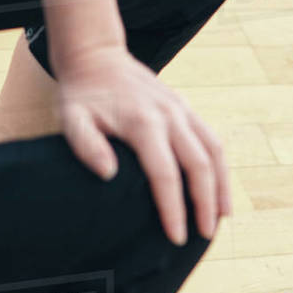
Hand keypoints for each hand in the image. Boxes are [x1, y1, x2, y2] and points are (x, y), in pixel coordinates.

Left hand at [54, 43, 231, 245]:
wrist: (96, 56)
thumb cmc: (81, 95)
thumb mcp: (71, 118)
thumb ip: (85, 145)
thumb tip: (108, 174)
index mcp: (144, 122)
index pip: (166, 174)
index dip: (173, 208)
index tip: (176, 237)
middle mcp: (170, 115)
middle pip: (200, 165)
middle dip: (205, 204)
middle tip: (204, 236)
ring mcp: (182, 110)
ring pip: (215, 151)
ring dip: (221, 187)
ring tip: (222, 218)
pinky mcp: (186, 109)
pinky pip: (212, 140)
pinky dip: (221, 167)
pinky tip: (219, 190)